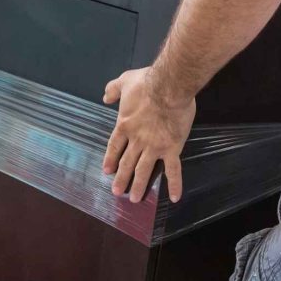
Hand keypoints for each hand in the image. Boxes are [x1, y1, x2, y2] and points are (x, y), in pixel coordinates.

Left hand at [101, 68, 195, 202]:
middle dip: (121, 179)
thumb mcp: (125, 81)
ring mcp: (154, 147)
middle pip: (127, 162)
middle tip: (117, 192)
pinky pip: (173, 170)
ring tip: (134, 199)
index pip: (114, 146)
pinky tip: (174, 197)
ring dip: (139, 185)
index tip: (107, 171)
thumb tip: (105, 97)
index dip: (111, 159)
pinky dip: (174, 185)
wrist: (168, 87)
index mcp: (125, 126)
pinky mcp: (172, 149)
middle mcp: (137, 140)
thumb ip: (113, 89)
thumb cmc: (147, 83)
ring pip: (144, 170)